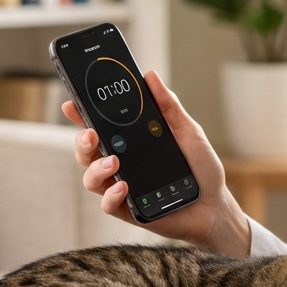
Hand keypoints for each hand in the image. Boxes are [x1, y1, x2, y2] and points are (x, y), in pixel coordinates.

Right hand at [62, 70, 251, 255]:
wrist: (215, 203)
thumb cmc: (200, 167)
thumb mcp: (187, 131)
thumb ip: (168, 106)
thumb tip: (150, 76)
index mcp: (131, 142)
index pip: (100, 127)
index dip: (81, 116)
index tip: (72, 104)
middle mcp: (121, 163)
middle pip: (87, 151)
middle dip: (82, 140)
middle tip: (91, 133)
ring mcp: (122, 186)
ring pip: (91, 177)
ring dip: (96, 168)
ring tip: (114, 162)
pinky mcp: (128, 209)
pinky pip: (108, 204)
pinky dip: (112, 195)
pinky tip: (124, 186)